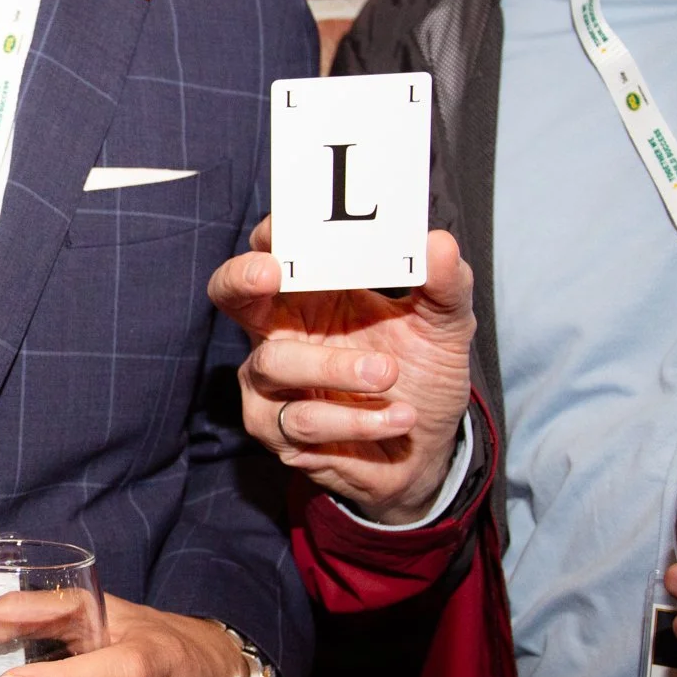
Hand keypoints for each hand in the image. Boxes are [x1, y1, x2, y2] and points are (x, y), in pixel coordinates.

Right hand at [208, 217, 474, 522]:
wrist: (426, 449)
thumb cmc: (421, 376)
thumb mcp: (444, 325)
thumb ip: (446, 285)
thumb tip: (439, 243)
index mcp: (310, 296)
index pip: (273, 252)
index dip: (272, 236)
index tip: (286, 227)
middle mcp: (279, 333)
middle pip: (229, 295)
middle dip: (240, 279)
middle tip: (269, 274)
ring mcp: (271, 384)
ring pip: (275, 363)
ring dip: (335, 368)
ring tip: (389, 374)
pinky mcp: (278, 432)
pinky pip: (303, 420)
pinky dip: (356, 419)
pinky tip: (398, 417)